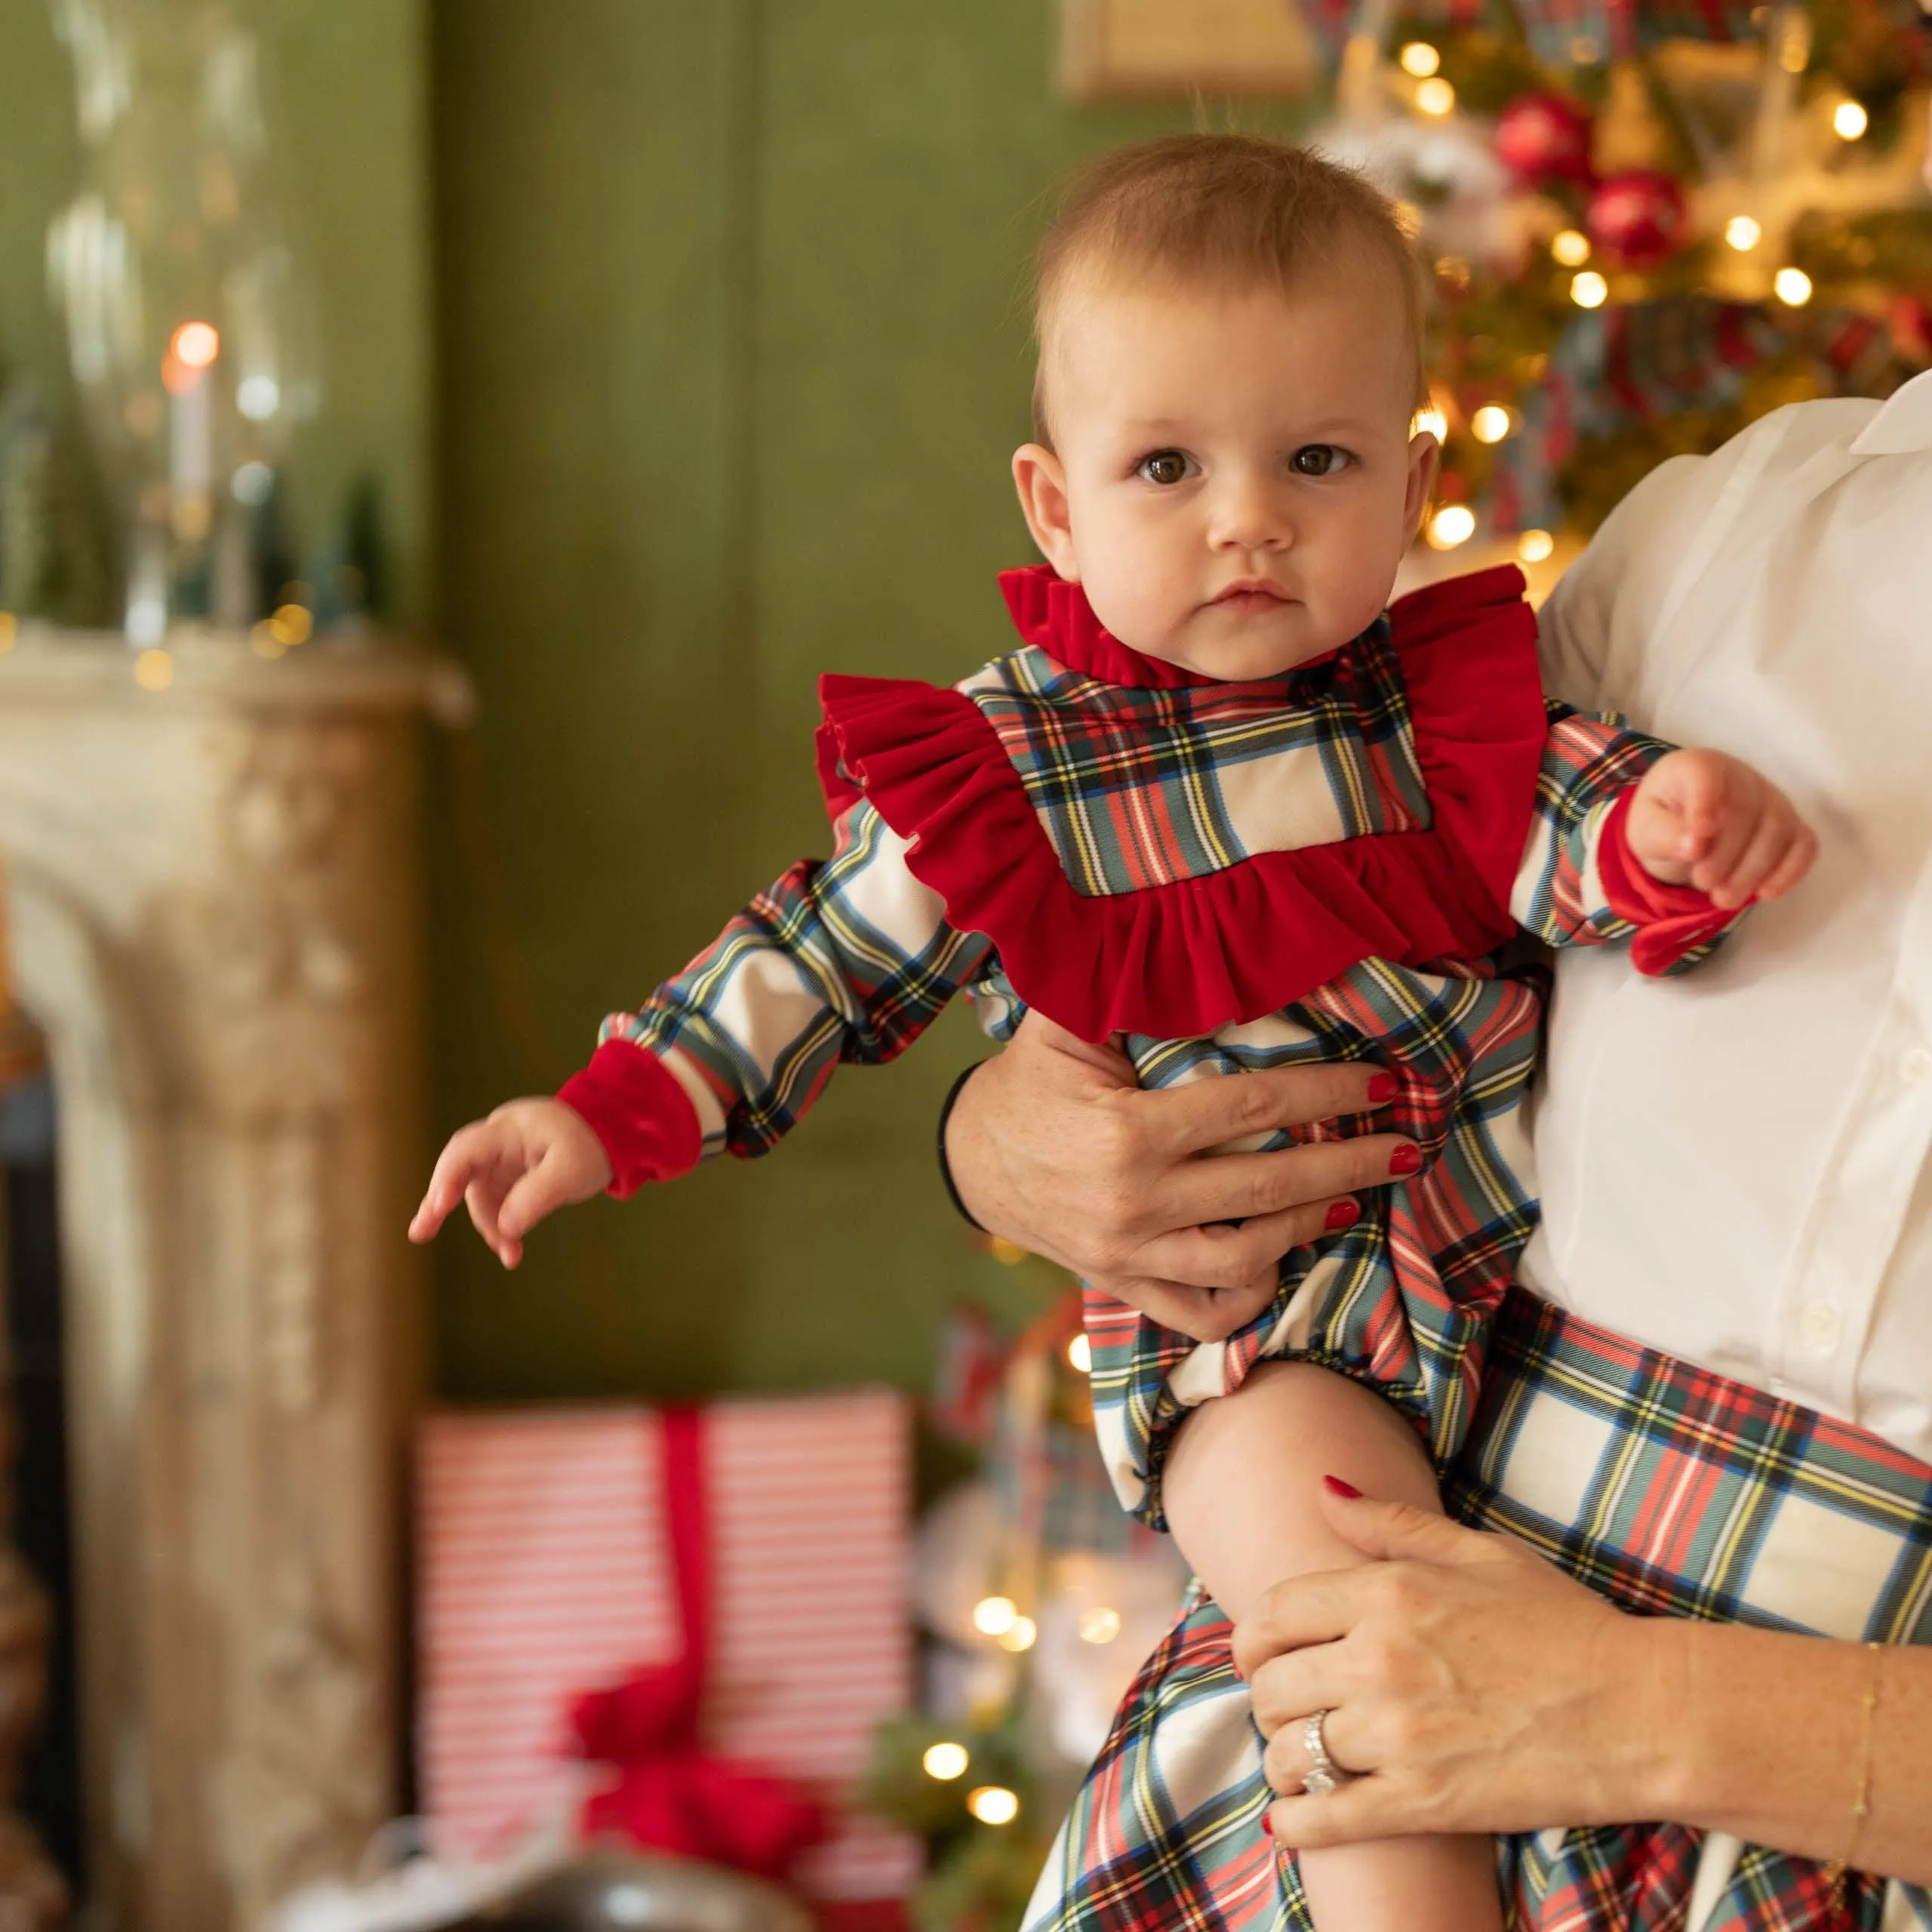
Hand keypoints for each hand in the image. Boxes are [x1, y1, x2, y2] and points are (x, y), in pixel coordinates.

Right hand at [409, 1098, 612, 1267]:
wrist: (607, 1132)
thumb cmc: (589, 1145)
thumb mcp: (572, 1172)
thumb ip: (537, 1197)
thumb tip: (505, 1228)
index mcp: (510, 1130)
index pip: (467, 1150)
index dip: (448, 1179)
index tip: (438, 1208)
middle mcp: (497, 1140)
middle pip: (459, 1169)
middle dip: (439, 1202)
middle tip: (419, 1233)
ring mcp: (500, 1157)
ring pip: (478, 1194)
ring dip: (488, 1226)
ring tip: (510, 1255)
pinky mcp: (507, 1174)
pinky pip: (494, 1202)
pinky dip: (500, 1225)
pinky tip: (511, 1250)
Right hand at [943, 1014, 1415, 1340]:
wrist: (972, 1160)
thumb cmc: (1030, 1083)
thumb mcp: (1063, 1023)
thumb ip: (1122, 985)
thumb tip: (1191, 936)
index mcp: (1129, 1132)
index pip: (1252, 1109)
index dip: (1327, 1095)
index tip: (1381, 1083)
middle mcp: (1135, 1202)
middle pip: (1268, 1187)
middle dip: (1350, 1165)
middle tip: (1406, 1148)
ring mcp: (1130, 1254)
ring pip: (1246, 1257)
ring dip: (1310, 1227)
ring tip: (1352, 1198)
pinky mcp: (1124, 1286)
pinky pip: (1202, 1312)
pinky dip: (1250, 1297)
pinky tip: (1283, 1262)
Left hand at [1232, 1483, 1670, 1846]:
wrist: (1641, 1712)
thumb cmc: (1566, 1625)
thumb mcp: (1480, 1553)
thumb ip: (1391, 1524)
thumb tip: (1324, 1487)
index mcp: (1387, 1594)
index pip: (1274, 1613)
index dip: (1252, 1638)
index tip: (1257, 1654)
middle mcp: (1380, 1660)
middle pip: (1272, 1684)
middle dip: (1269, 1698)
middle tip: (1286, 1709)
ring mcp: (1399, 1736)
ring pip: (1292, 1751)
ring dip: (1284, 1759)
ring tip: (1298, 1762)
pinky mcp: (1424, 1803)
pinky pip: (1329, 1817)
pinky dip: (1298, 1823)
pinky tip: (1291, 1822)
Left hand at [1625, 750, 1816, 910]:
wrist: (1684, 828)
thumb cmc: (1663, 821)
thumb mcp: (1645, 828)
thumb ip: (1662, 833)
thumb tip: (1692, 846)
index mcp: (1697, 766)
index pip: (1706, 774)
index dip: (1704, 805)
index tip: (1695, 843)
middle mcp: (1740, 775)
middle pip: (1746, 810)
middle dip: (1725, 854)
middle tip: (1702, 883)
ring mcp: (1770, 798)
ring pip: (1778, 828)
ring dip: (1753, 869)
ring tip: (1723, 898)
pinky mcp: (1790, 825)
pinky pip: (1804, 843)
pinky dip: (1790, 870)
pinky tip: (1766, 894)